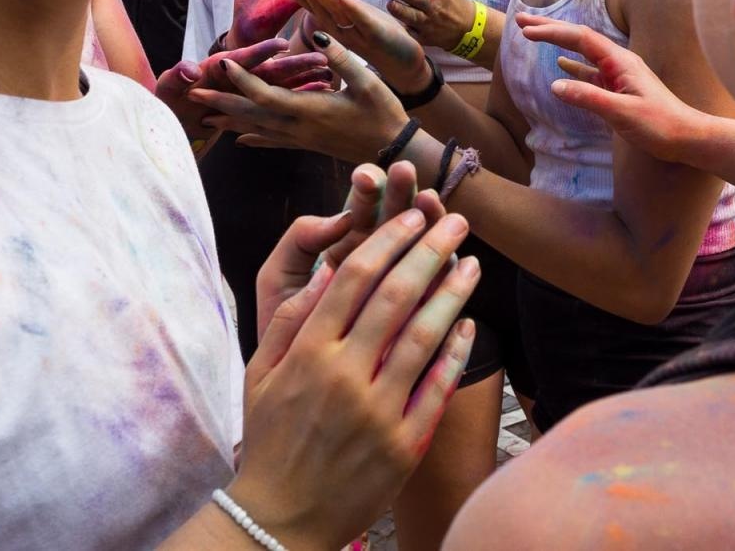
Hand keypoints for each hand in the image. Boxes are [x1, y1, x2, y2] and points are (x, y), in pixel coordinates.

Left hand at [190, 30, 412, 164]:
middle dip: (221, 104)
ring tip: (204, 117)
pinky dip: (253, 139)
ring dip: (229, 122)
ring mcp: (301, 138)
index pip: (267, 94)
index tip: (223, 64)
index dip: (243, 79)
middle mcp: (299, 126)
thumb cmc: (384, 113)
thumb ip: (342, 58)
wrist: (393, 150)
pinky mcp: (307, 144)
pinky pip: (273, 142)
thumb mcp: (368, 81)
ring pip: (257, 130)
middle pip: (251, 114)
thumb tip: (319, 35)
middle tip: (192, 95)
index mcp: (310, 109)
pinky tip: (239, 140)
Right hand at [229, 205, 479, 548]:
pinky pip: (438, 387)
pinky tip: (469, 324)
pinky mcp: (403, 444)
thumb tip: (328, 268)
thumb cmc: (271, 439)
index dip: (389, 239)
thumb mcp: (262, 375)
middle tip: (457, 222)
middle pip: (396, 295)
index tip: (412, 216)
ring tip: (472, 263)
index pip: (354, 276)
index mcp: (308, 353)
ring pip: (425, 335)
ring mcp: (377, 410)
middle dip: (430, 249)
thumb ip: (292, 319)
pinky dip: (457, 351)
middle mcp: (344, 375)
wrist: (281, 519)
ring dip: (453, 292)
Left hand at [255, 163, 447, 341]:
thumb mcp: (279, 282)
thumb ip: (299, 243)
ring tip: (430, 199)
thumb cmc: (286, 335)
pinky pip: (438, 288)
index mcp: (343, 245)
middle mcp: (378, 259)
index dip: (367, 189)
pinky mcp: (422, 313)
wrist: (299, 395)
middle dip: (400, 194)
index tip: (367, 176)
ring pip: (422, 245)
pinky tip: (451, 256)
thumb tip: (340, 218)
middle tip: (406, 173)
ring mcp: (403, 284)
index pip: (360, 207)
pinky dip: (444, 271)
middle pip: (396, 217)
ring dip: (429, 221)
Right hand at [274, 0, 431, 93]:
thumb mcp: (354, 15)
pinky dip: (350, 9)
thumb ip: (336, 2)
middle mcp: (337, 29)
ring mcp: (355, 34)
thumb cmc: (378, 37)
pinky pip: (361, 22)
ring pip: (332, 11)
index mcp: (332, 21)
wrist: (404, 66)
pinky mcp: (377, 37)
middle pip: (312, 2)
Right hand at [516, 12, 702, 162]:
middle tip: (521, 21)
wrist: (687, 137)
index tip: (526, 31)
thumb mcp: (622, 113)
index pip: (580, 38)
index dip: (552, 32)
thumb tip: (555, 85)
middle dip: (550, 28)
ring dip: (558, 44)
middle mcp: (618, 62)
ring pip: (582, 53)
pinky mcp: (619, 89)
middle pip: (579, 38)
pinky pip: (590, 72)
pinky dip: (573, 66)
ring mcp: (619, 75)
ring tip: (534, 35)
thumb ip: (589, 97)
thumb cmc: (660, 125)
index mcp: (620, 61)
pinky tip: (560, 65)